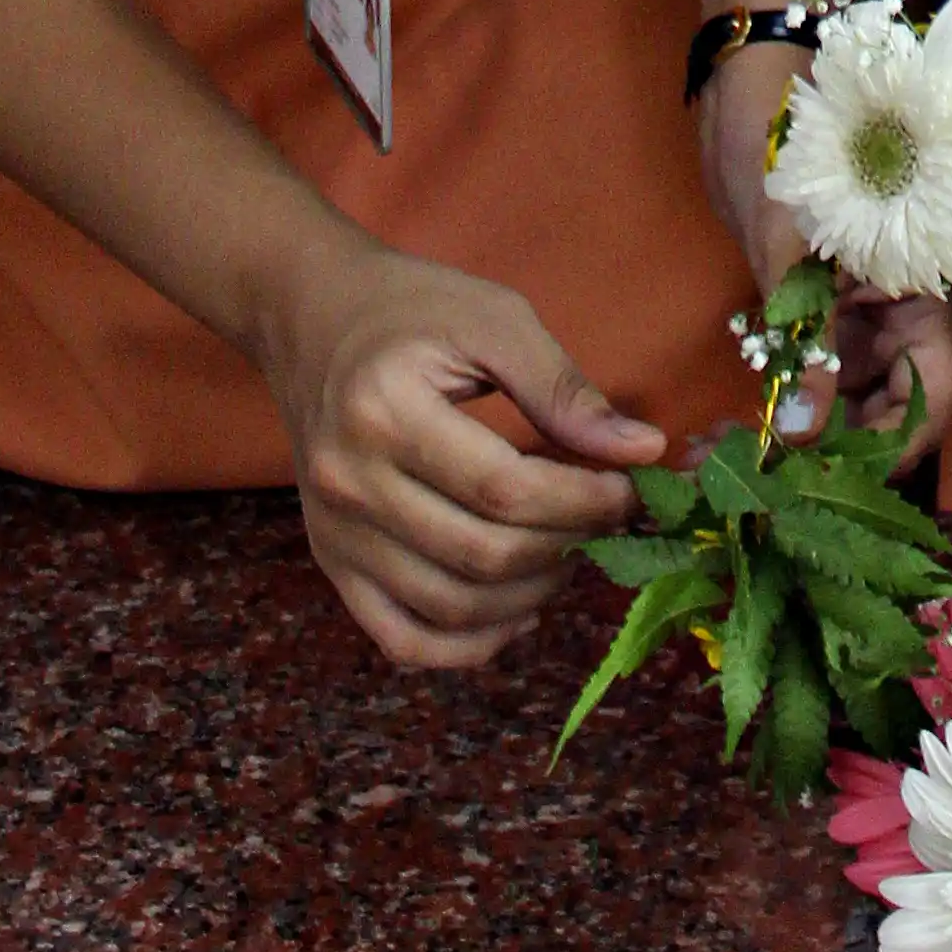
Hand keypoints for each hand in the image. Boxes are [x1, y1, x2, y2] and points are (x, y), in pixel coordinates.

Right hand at [257, 239, 663, 673]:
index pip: (503, 489)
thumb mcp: (492, 318)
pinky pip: (402, 641)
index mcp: (384, 410)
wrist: (308, 315)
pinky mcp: (331, 561)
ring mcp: (334, 532)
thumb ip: (563, 389)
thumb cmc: (409, 307)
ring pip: (451, 607)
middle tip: (605, 518)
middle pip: (481, 554)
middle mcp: (349, 482)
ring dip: (530, 595)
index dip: (582, 501)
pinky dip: (468, 645)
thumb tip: (642, 449)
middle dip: (566, 545)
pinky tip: (518, 609)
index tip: (628, 487)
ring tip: (569, 552)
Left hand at [696, 47, 951, 454]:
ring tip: (754, 455)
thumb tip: (803, 437)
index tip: (840, 481)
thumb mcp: (788, 240)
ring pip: (854, 388)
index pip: (932, 392)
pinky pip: (819, 360)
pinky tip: (750, 416)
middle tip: (783, 481)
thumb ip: (804, 337)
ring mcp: (861, 299)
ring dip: (814, 426)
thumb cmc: (782, 137)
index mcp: (923, 281)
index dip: (895, 446)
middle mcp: (902, 300)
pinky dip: (792, 391)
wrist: (746, 75)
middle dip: (847, 448)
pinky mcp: (822, 295)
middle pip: (895, 401)